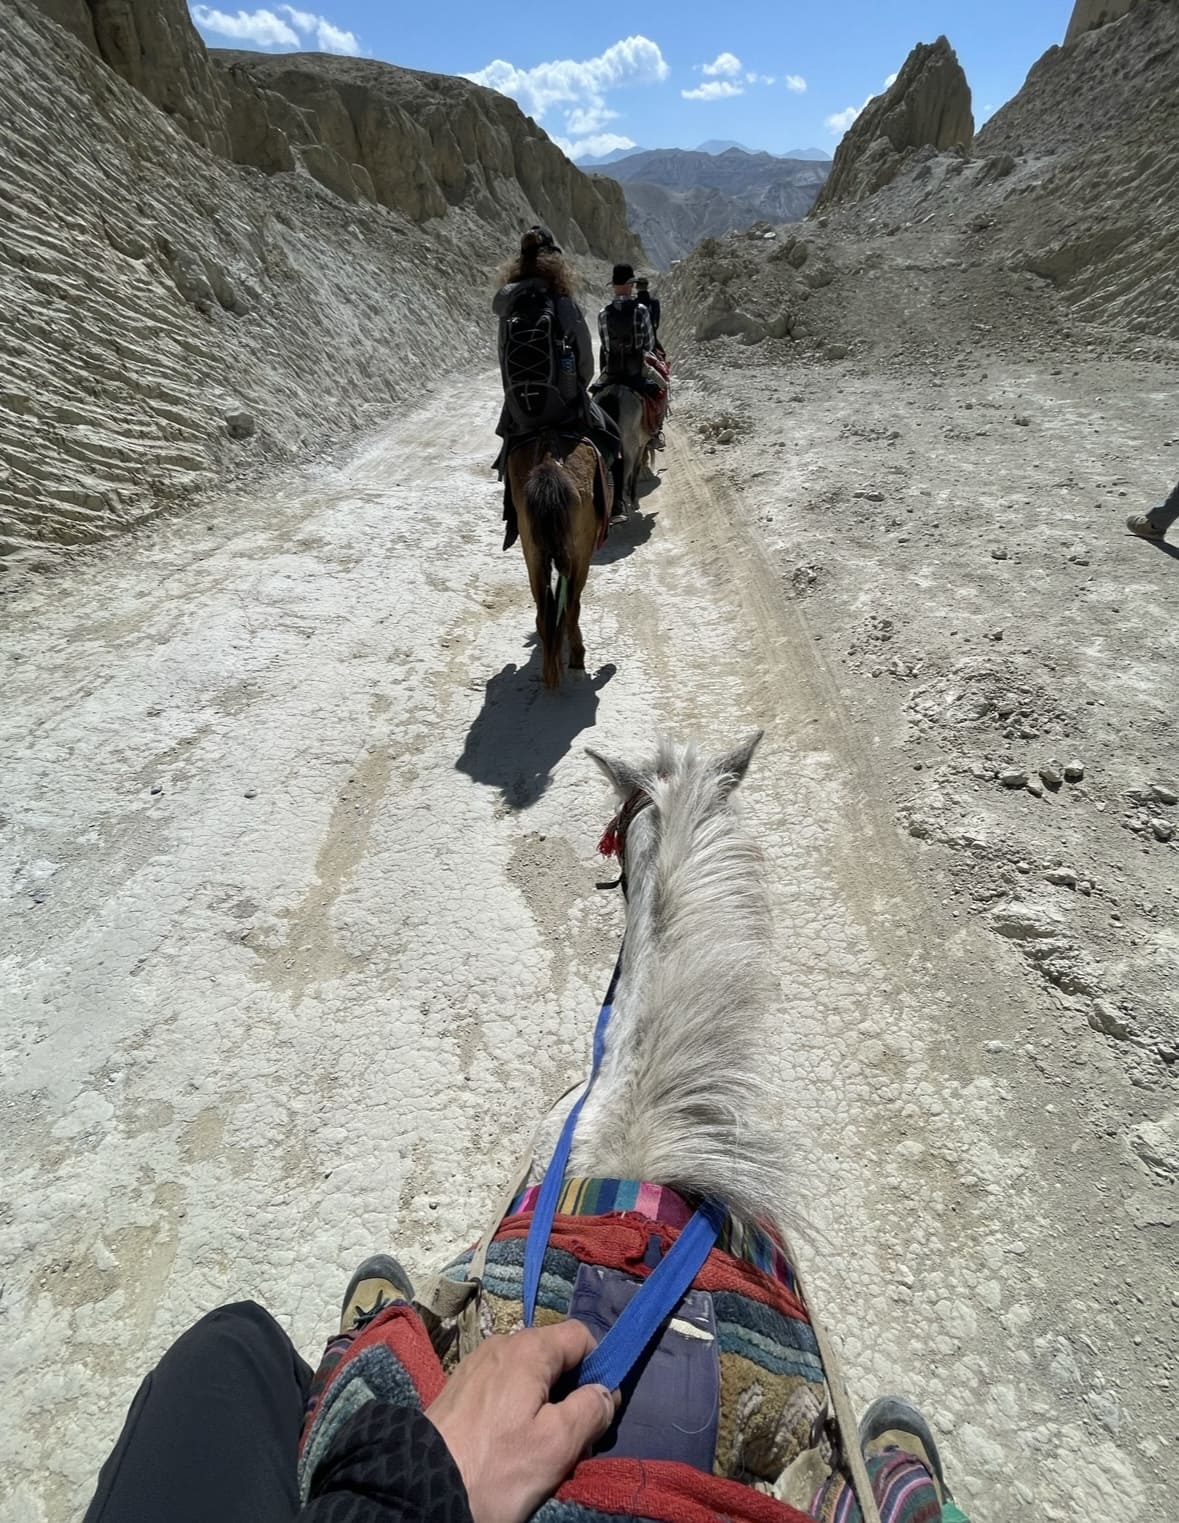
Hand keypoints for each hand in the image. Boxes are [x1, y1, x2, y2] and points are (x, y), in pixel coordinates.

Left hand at [425, 1322, 616, 1522]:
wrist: (420, 1488)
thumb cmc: (495, 1466)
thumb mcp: (556, 1445)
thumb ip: (591, 1411)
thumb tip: (606, 1391)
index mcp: (528, 1348)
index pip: (580, 1335)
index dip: (599, 1369)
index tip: (600, 1411)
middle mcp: (501, 1344)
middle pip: (554, 1356)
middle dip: (571, 1393)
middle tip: (572, 1441)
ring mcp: (476, 1364)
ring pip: (529, 1375)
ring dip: (544, 1406)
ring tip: (540, 1449)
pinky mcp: (459, 1388)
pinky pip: (503, 1388)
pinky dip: (517, 1410)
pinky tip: (511, 1445)